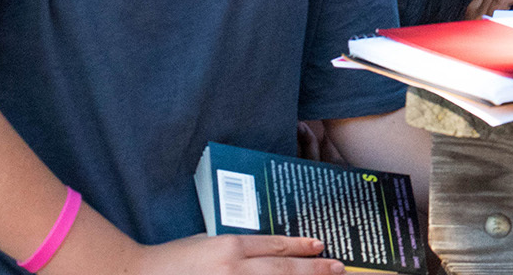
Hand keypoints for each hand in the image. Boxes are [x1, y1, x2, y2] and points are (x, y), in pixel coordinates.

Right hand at [135, 233, 343, 274]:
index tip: (321, 246)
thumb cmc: (173, 260)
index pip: (275, 246)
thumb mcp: (208, 243)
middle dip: (315, 270)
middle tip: (339, 268)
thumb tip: (273, 253)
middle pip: (283, 270)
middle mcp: (232, 269)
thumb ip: (239, 248)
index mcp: (228, 247)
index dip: (301, 247)